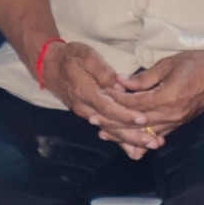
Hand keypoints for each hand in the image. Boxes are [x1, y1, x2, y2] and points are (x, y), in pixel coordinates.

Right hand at [41, 41, 153, 155]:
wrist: (50, 66)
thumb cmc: (70, 57)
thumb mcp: (86, 56)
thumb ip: (102, 70)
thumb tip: (118, 85)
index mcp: (86, 92)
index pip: (108, 107)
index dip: (125, 115)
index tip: (142, 119)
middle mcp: (86, 108)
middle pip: (111, 125)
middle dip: (133, 135)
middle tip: (154, 142)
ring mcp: (87, 114)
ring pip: (110, 131)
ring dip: (130, 140)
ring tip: (150, 145)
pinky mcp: (90, 115)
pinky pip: (106, 130)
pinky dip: (120, 140)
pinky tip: (134, 149)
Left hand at [111, 49, 203, 151]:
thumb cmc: (195, 64)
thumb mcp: (167, 64)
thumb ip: (144, 78)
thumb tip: (121, 82)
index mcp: (167, 96)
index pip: (134, 103)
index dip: (116, 100)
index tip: (101, 96)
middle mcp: (171, 114)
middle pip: (136, 122)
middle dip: (113, 121)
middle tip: (94, 120)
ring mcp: (176, 121)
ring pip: (145, 133)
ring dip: (124, 134)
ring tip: (104, 133)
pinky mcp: (179, 124)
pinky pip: (157, 135)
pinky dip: (141, 139)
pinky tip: (128, 142)